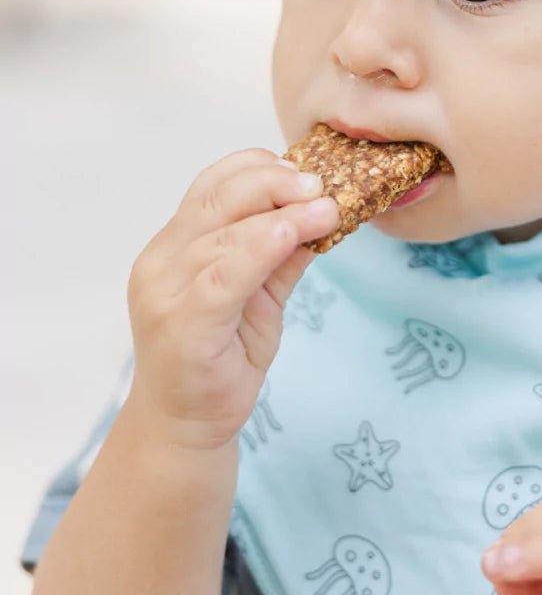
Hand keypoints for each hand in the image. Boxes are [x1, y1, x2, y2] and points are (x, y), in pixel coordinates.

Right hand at [126, 148, 337, 450]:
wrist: (186, 426)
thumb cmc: (223, 356)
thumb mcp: (262, 295)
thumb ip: (282, 256)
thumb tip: (325, 212)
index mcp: (174, 245)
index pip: (211, 186)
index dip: (258, 168)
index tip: (302, 168)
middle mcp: (161, 261)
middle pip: (218, 200)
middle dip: (275, 184)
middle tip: (321, 185)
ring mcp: (164, 293)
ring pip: (225, 236)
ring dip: (283, 216)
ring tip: (327, 209)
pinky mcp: (180, 325)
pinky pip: (223, 278)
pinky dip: (261, 250)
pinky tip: (294, 236)